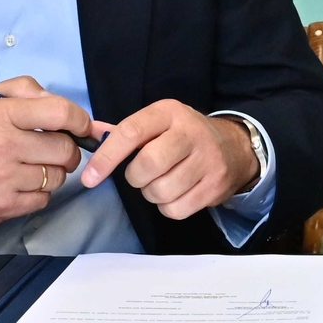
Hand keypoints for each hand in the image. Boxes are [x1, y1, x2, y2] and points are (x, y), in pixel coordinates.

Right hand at [0, 76, 90, 236]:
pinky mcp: (0, 209)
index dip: (79, 119)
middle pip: (64, 149)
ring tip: (32, 165)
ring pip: (56, 177)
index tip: (83, 125)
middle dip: (67, 147)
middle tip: (56, 147)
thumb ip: (21, 92)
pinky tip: (20, 184)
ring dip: (52, 171)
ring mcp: (1, 182)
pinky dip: (38, 192)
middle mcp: (1, 148)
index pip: (58, 112)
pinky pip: (42, 200)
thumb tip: (59, 103)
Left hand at [80, 100, 259, 220]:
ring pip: (161, 191)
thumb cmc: (184, 135)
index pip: (131, 132)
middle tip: (142, 175)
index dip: (106, 157)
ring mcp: (207, 160)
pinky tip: (176, 194)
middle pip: (147, 165)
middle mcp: (191, 132)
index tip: (90, 177)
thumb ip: (124, 131)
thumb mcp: (158, 122)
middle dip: (135, 178)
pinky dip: (168, 207)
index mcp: (169, 112)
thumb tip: (88, 135)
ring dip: (152, 194)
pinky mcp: (215, 186)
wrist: (234, 147)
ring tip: (162, 182)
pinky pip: (176, 209)